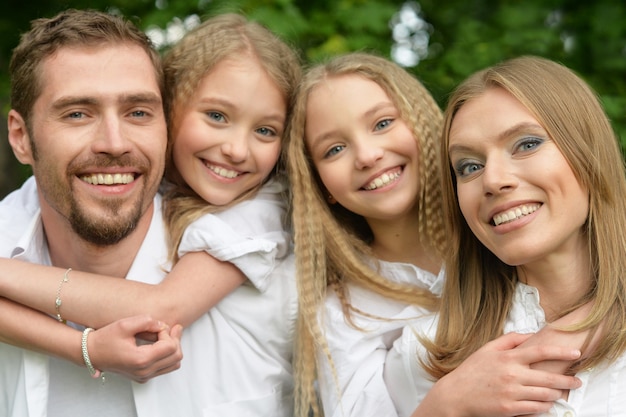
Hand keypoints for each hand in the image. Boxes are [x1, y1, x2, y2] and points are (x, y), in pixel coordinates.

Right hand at [87, 315, 182, 382]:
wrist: (91, 353)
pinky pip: (165, 367)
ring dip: (173, 348)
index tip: (158, 327)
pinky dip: (167, 355)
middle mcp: (144, 372)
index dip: (168, 333)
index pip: (171, 347)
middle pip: (176, 357)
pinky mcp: (143, 377)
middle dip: (175, 340)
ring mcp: (144, 376)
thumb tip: (163, 325)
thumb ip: (147, 321)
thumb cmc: (105, 339)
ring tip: (165, 335)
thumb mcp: (125, 324)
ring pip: (174, 364)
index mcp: (141, 360)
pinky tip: (159, 343)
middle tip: (168, 328)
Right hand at [413, 333, 581, 416]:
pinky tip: (545, 404)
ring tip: (560, 393)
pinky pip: (536, 408)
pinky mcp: (509, 409)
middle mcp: (512, 374)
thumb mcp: (487, 349)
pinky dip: (544, 406)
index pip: (540, 351)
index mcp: (508, 358)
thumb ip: (510, 340)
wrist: (456, 394)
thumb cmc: (472, 371)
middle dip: (567, 380)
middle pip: (549, 377)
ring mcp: (511, 393)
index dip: (561, 351)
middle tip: (577, 381)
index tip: (576, 353)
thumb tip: (531, 335)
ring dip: (556, 394)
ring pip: (545, 395)